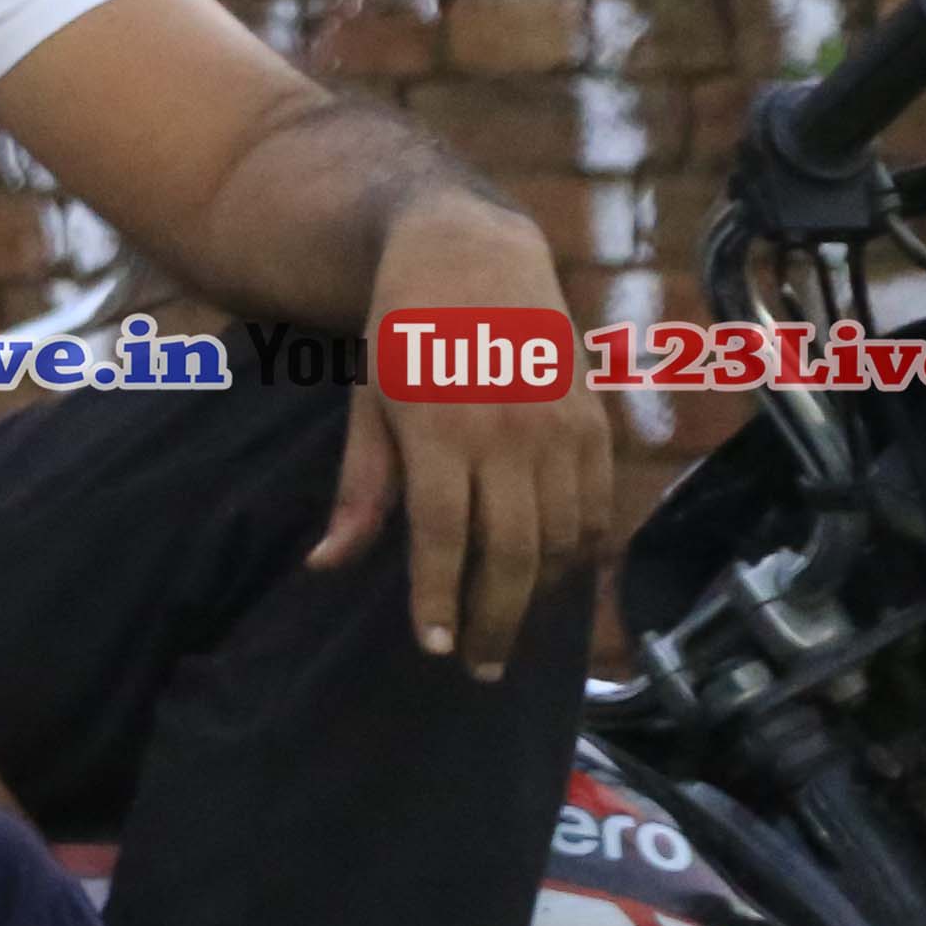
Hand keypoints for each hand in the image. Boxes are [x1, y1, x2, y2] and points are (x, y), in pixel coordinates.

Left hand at [317, 194, 616, 679]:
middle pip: (511, 551)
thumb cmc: (404, 337)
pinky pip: (599, 507)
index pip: (445, 535)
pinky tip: (559, 582)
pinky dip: (583, 554)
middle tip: (476, 667)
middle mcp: (508, 431)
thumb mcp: (367, 403)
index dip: (441, 597)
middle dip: (493, 619)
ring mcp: (561, 427)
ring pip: (561, 539)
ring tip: (508, 634)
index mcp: (440, 427)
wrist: (473, 257)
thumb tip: (326, 565)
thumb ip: (360, 488)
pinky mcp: (595, 422)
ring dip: (540, 598)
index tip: (432, 646)